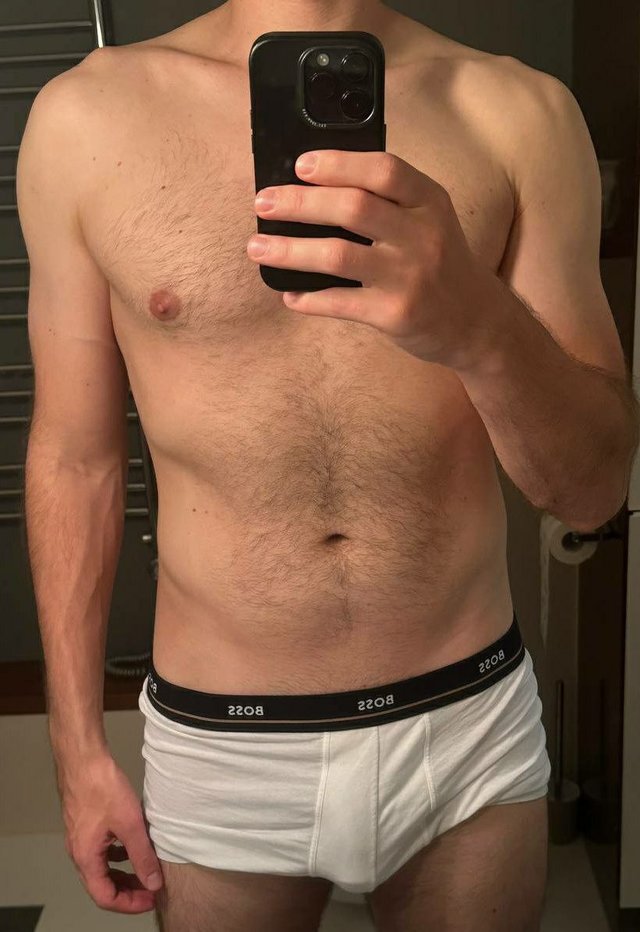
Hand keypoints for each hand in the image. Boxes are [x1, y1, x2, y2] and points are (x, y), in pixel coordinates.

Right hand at [60, 753, 162, 912]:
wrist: (83, 759)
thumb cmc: (102, 788)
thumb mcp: (130, 824)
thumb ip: (142, 855)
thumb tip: (153, 883)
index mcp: (85, 858)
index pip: (105, 897)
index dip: (129, 904)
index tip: (150, 899)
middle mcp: (78, 852)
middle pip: (102, 885)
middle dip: (128, 891)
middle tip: (151, 888)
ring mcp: (80, 837)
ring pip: (101, 867)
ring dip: (123, 873)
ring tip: (146, 870)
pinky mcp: (85, 824)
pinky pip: (101, 850)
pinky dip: (117, 855)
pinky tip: (133, 845)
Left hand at [248, 149, 500, 370]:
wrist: (476, 322)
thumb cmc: (440, 263)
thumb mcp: (430, 220)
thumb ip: (389, 201)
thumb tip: (315, 187)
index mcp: (429, 202)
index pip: (384, 170)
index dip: (338, 164)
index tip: (300, 165)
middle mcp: (421, 236)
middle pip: (352, 208)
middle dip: (300, 203)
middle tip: (264, 202)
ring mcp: (408, 277)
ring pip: (338, 256)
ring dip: (290, 250)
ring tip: (257, 247)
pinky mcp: (395, 315)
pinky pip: (340, 303)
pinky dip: (308, 298)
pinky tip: (288, 294)